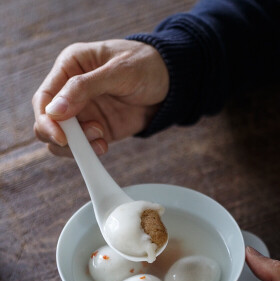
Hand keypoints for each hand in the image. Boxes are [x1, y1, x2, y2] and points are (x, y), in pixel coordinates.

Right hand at [32, 39, 168, 155]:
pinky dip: (89, 152)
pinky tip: (104, 145)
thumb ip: (84, 88)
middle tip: (86, 138)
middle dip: (60, 136)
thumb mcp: (118, 71)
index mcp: (69, 67)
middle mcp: (70, 91)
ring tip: (101, 138)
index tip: (61, 136)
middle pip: (47, 122)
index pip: (44, 98)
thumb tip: (54, 111)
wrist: (171, 82)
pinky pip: (82, 147)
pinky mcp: (97, 130)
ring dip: (76, 146)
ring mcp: (83, 112)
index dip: (46, 120)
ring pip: (62, 139)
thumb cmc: (145, 65)